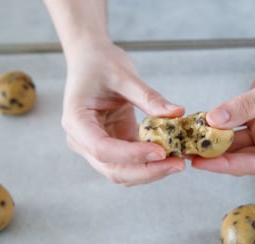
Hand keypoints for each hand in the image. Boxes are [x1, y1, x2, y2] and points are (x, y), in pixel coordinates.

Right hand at [62, 41, 184, 185]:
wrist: (91, 60)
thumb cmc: (99, 64)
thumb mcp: (124, 76)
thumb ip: (149, 97)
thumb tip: (176, 113)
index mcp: (77, 120)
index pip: (102, 148)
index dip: (133, 154)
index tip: (161, 151)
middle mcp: (83, 140)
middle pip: (113, 169)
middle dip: (147, 171)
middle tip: (178, 164)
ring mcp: (96, 146)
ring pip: (123, 173)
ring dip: (150, 172)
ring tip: (177, 162)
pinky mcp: (113, 145)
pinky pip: (131, 164)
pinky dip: (150, 164)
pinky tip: (170, 156)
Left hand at [192, 29, 254, 174]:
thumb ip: (245, 107)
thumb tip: (215, 121)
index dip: (228, 164)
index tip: (204, 163)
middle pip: (242, 154)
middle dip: (217, 153)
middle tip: (192, 152)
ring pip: (234, 139)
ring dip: (214, 139)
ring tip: (192, 139)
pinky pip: (232, 120)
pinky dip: (218, 121)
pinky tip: (202, 122)